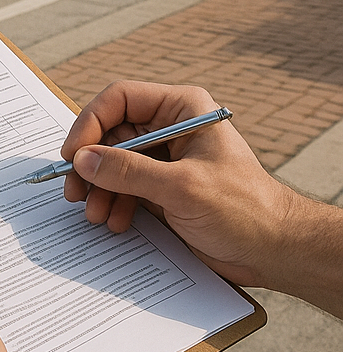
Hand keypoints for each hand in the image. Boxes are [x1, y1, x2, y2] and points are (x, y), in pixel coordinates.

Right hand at [60, 80, 294, 287]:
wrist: (277, 252)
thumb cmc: (246, 209)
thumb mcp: (182, 187)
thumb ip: (128, 171)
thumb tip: (83, 159)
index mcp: (181, 108)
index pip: (120, 99)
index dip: (91, 122)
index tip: (74, 153)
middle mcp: (169, 127)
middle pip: (111, 133)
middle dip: (92, 164)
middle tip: (75, 189)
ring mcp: (164, 157)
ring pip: (113, 162)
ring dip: (100, 188)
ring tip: (95, 213)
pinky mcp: (162, 186)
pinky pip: (124, 186)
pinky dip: (114, 202)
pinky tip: (116, 221)